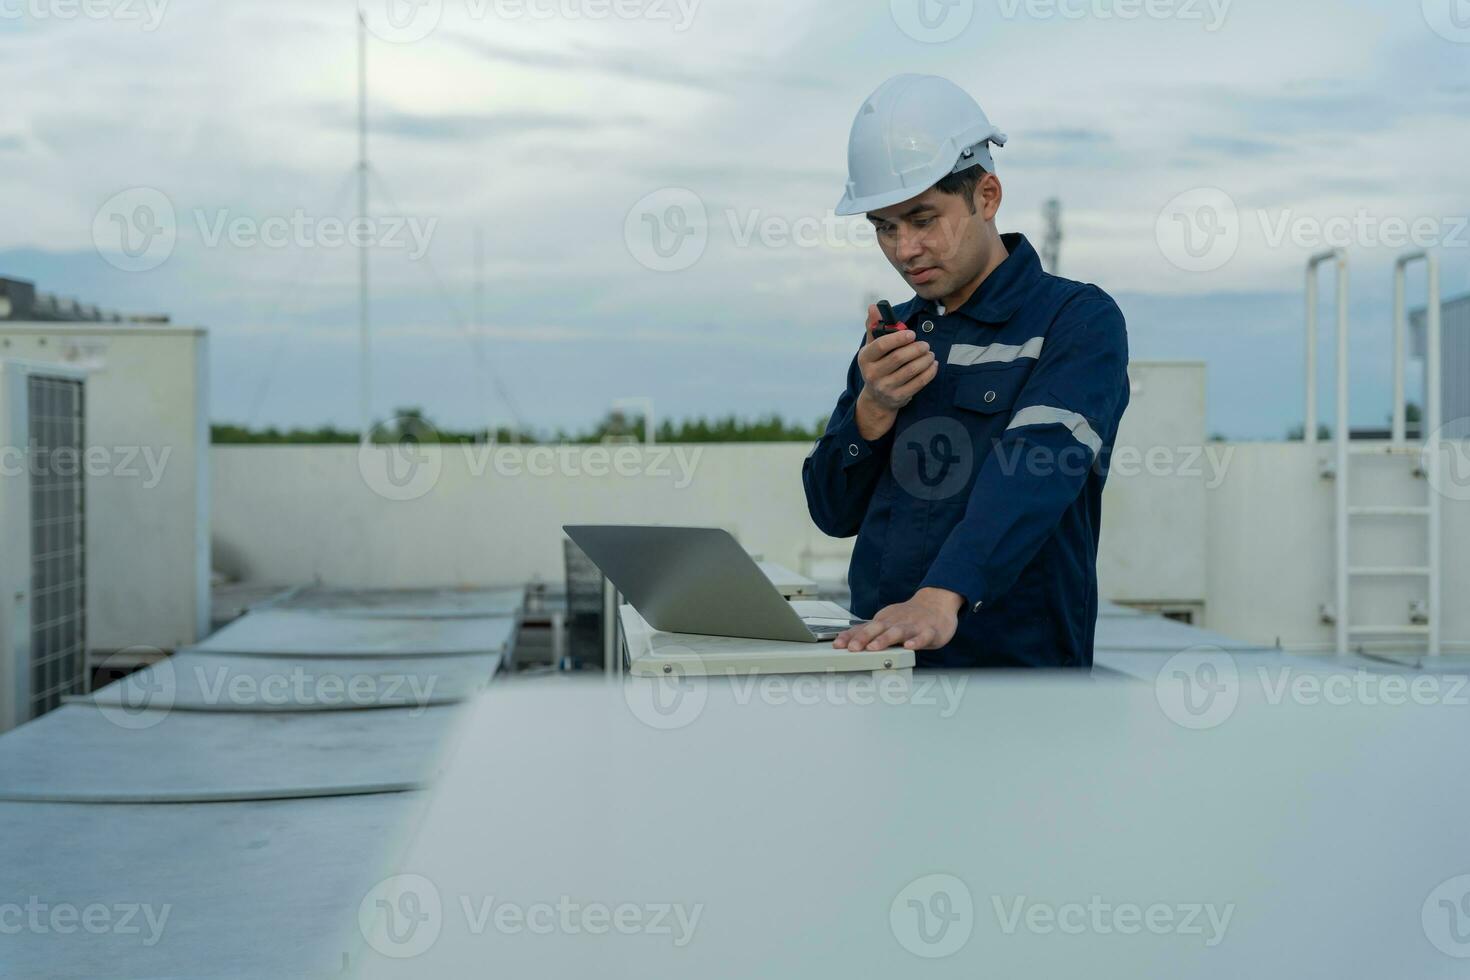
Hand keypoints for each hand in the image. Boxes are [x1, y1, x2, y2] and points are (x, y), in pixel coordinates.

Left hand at [834, 588, 962, 651]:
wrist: (936, 602)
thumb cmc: (907, 616)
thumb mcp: (884, 622)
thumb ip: (865, 632)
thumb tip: (842, 641)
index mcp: (884, 621)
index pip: (864, 628)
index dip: (850, 636)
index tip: (838, 645)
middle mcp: (895, 622)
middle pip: (877, 628)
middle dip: (863, 638)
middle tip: (852, 647)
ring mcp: (912, 626)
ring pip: (897, 632)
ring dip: (885, 639)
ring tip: (874, 647)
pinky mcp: (929, 631)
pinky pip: (923, 637)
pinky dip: (916, 641)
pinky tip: (910, 646)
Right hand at [855, 305, 938, 433]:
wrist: (877, 398)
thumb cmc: (877, 365)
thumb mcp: (872, 348)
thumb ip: (874, 327)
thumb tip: (873, 306)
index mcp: (865, 358)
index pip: (881, 345)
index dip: (899, 338)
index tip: (912, 334)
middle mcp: (872, 374)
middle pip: (898, 358)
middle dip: (916, 349)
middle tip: (926, 344)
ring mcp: (885, 387)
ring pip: (911, 370)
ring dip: (925, 360)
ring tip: (930, 353)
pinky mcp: (898, 397)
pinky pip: (918, 383)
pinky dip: (929, 372)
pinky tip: (933, 365)